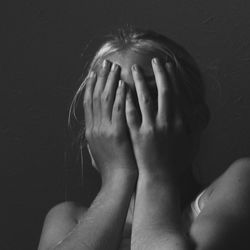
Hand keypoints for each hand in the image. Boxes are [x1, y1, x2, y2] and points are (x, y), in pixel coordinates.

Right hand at [83, 59, 137, 183]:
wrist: (118, 182)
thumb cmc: (112, 167)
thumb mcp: (99, 151)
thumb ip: (98, 136)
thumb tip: (97, 126)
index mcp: (91, 131)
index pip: (89, 103)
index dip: (91, 86)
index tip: (94, 72)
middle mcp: (95, 128)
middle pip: (95, 97)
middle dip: (100, 79)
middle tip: (105, 63)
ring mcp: (105, 130)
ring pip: (105, 100)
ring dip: (110, 82)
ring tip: (115, 67)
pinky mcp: (117, 134)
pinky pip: (118, 110)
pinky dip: (120, 96)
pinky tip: (124, 83)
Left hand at [125, 58, 192, 177]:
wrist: (162, 178)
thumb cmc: (176, 160)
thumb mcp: (188, 140)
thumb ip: (187, 122)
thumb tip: (186, 106)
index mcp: (179, 122)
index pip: (176, 93)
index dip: (172, 78)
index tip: (167, 65)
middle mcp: (166, 122)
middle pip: (163, 92)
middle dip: (159, 74)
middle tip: (154, 60)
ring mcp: (150, 129)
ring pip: (144, 100)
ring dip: (140, 82)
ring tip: (134, 69)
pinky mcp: (137, 136)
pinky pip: (131, 115)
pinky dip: (127, 101)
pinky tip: (123, 90)